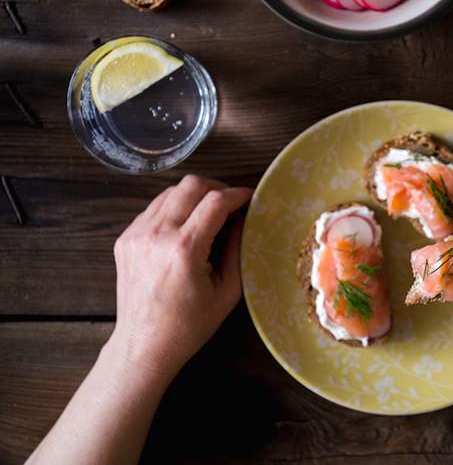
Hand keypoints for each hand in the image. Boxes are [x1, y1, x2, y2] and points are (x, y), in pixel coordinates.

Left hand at [107, 175, 252, 378]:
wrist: (144, 344)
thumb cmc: (190, 324)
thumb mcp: (227, 290)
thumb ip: (237, 248)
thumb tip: (245, 218)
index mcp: (185, 249)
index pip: (215, 202)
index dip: (238, 194)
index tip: (250, 198)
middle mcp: (157, 235)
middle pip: (191, 185)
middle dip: (217, 187)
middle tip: (230, 203)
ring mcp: (136, 234)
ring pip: (170, 191)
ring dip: (194, 196)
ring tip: (209, 213)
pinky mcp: (125, 238)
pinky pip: (154, 208)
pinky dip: (174, 208)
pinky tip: (185, 227)